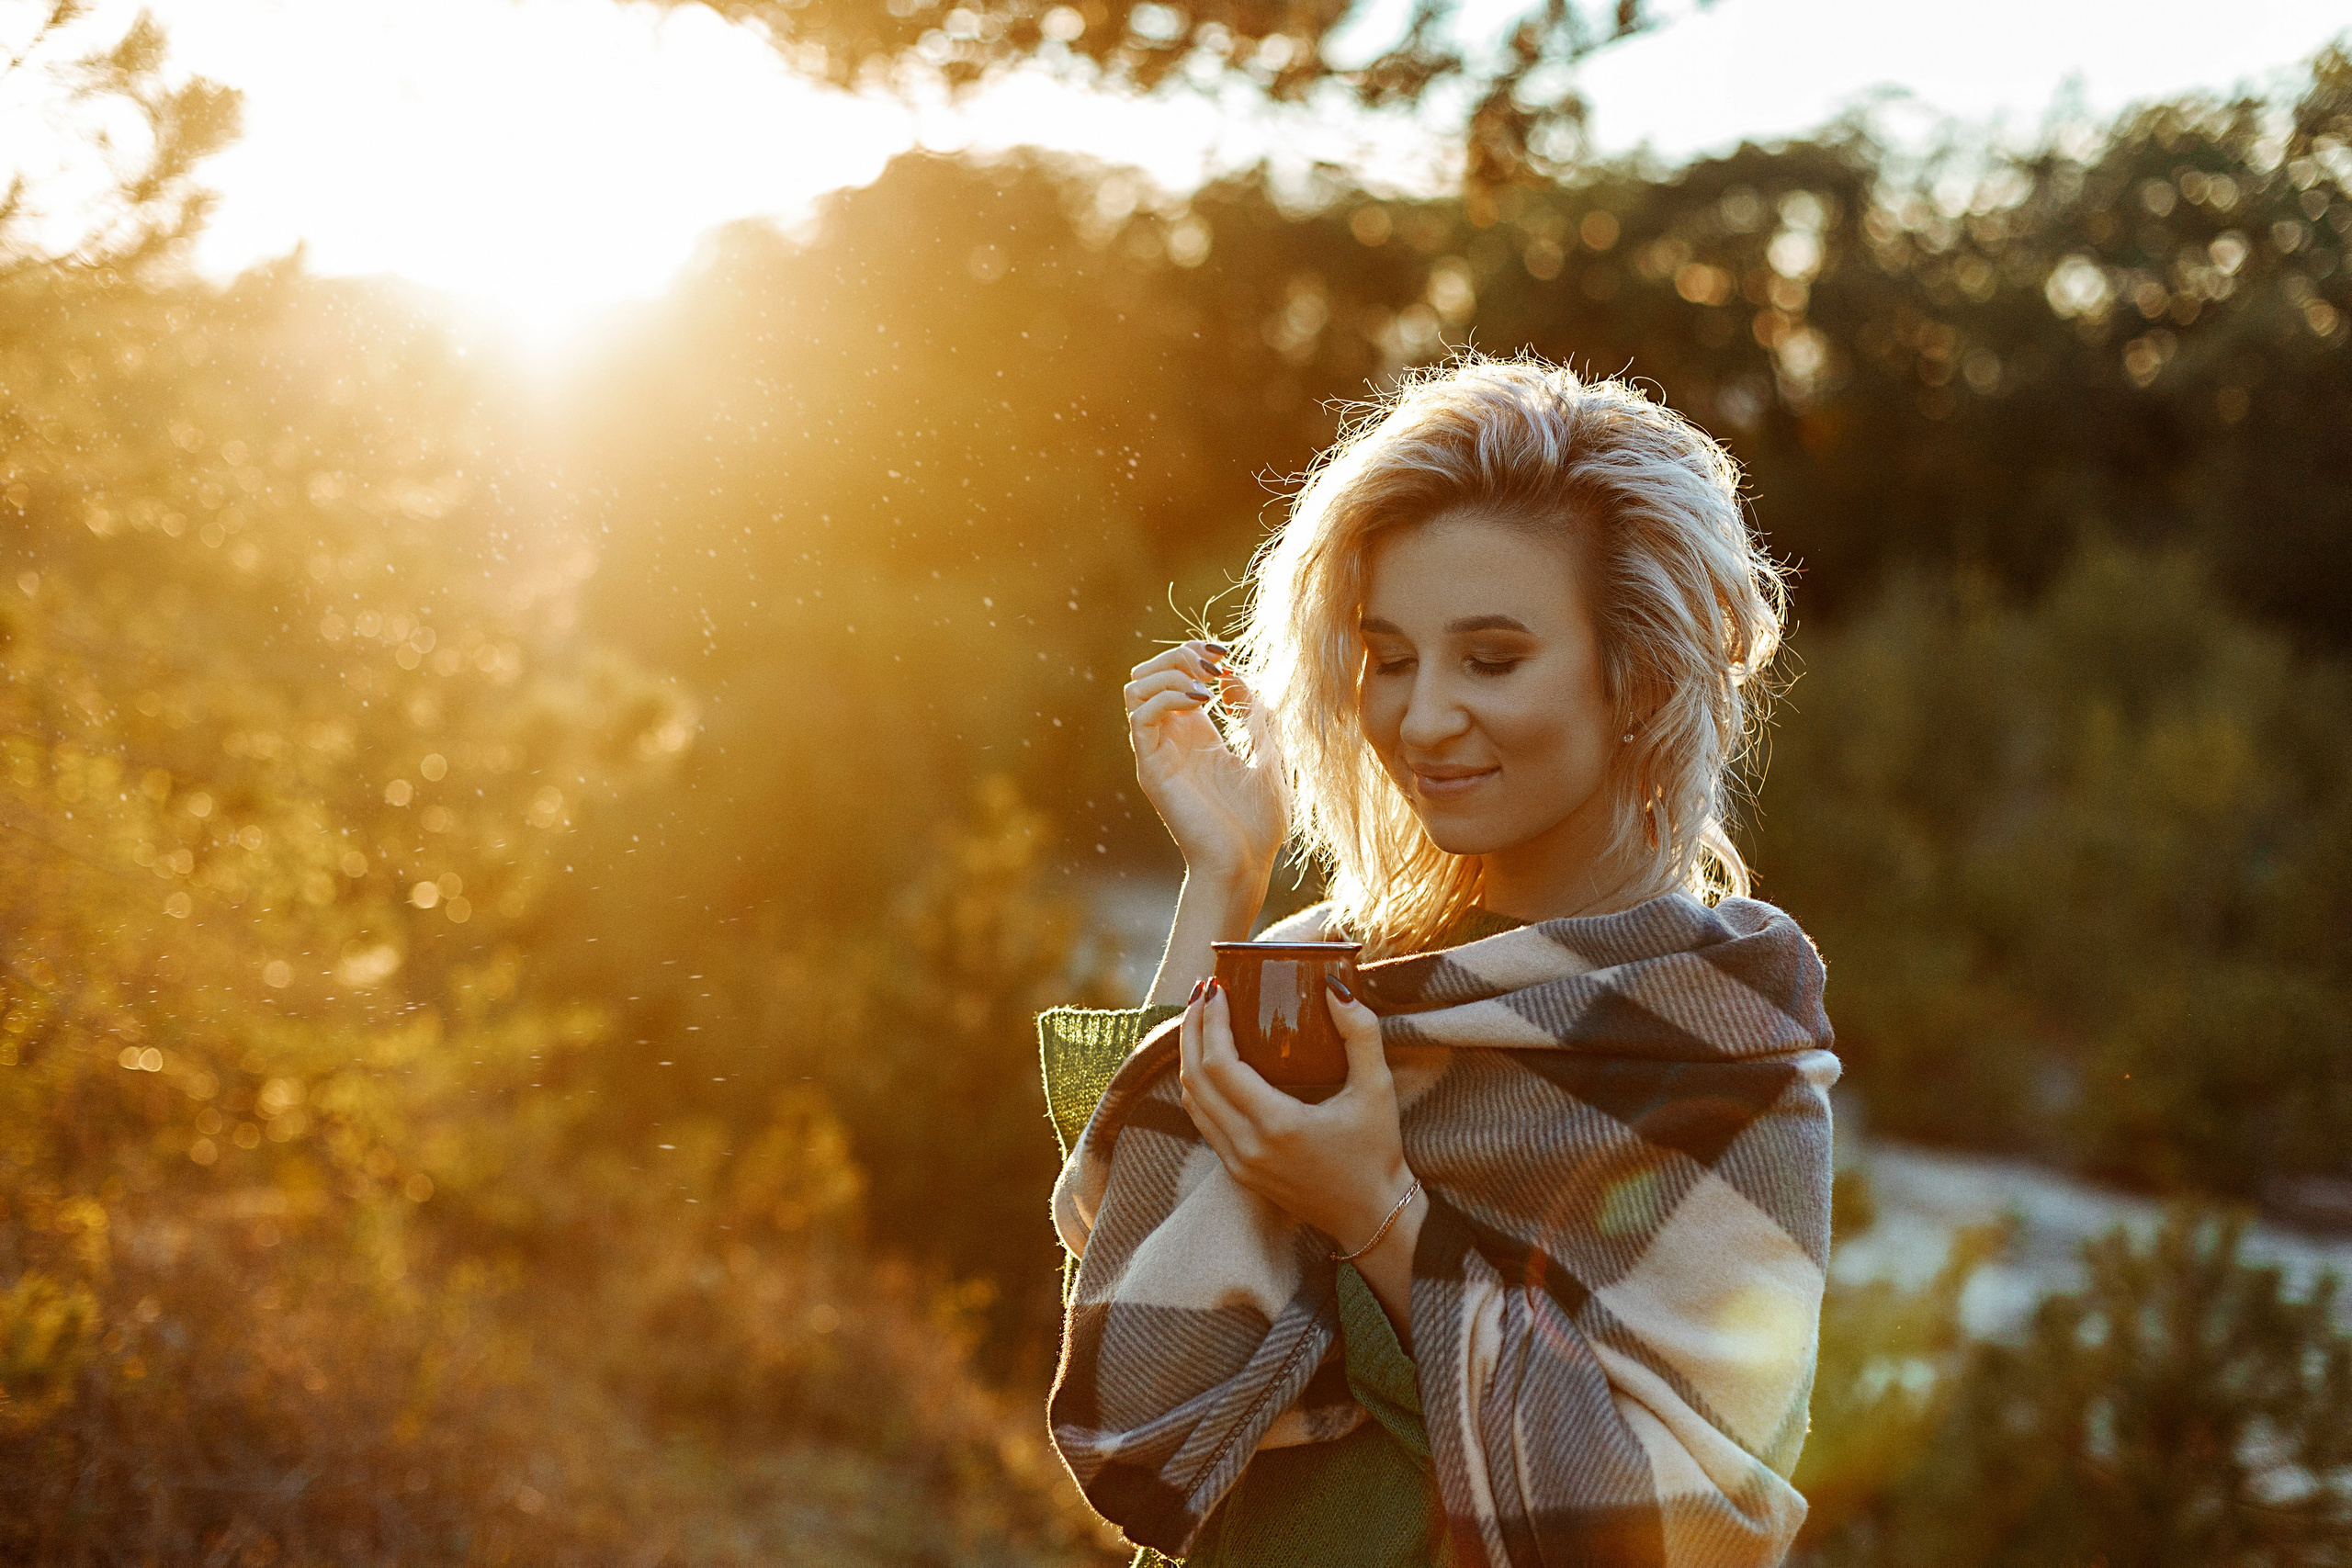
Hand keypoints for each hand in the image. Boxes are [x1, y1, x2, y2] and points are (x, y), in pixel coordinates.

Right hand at [1125, 639, 1285, 882]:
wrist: (1245, 866)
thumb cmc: (1259, 824)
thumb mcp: (1268, 755)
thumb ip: (1254, 715)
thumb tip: (1234, 675)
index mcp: (1197, 736)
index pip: (1174, 677)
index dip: (1194, 654)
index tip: (1225, 655)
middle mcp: (1172, 740)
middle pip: (1147, 674)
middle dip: (1176, 655)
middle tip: (1211, 665)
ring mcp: (1158, 753)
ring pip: (1135, 688)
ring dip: (1169, 672)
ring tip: (1205, 685)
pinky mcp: (1152, 768)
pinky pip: (1140, 717)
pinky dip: (1166, 696)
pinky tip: (1201, 703)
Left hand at [1176, 974, 1412, 1254]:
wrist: (1372, 1216)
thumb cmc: (1377, 1153)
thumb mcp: (1377, 1089)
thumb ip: (1360, 1033)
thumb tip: (1334, 987)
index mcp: (1277, 1125)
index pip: (1220, 1065)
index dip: (1210, 1023)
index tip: (1216, 989)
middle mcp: (1248, 1147)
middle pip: (1194, 1079)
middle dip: (1191, 1030)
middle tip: (1201, 993)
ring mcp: (1238, 1163)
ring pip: (1193, 1101)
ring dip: (1189, 1056)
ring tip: (1200, 1019)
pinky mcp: (1238, 1171)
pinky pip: (1203, 1121)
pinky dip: (1198, 1085)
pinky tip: (1210, 1060)